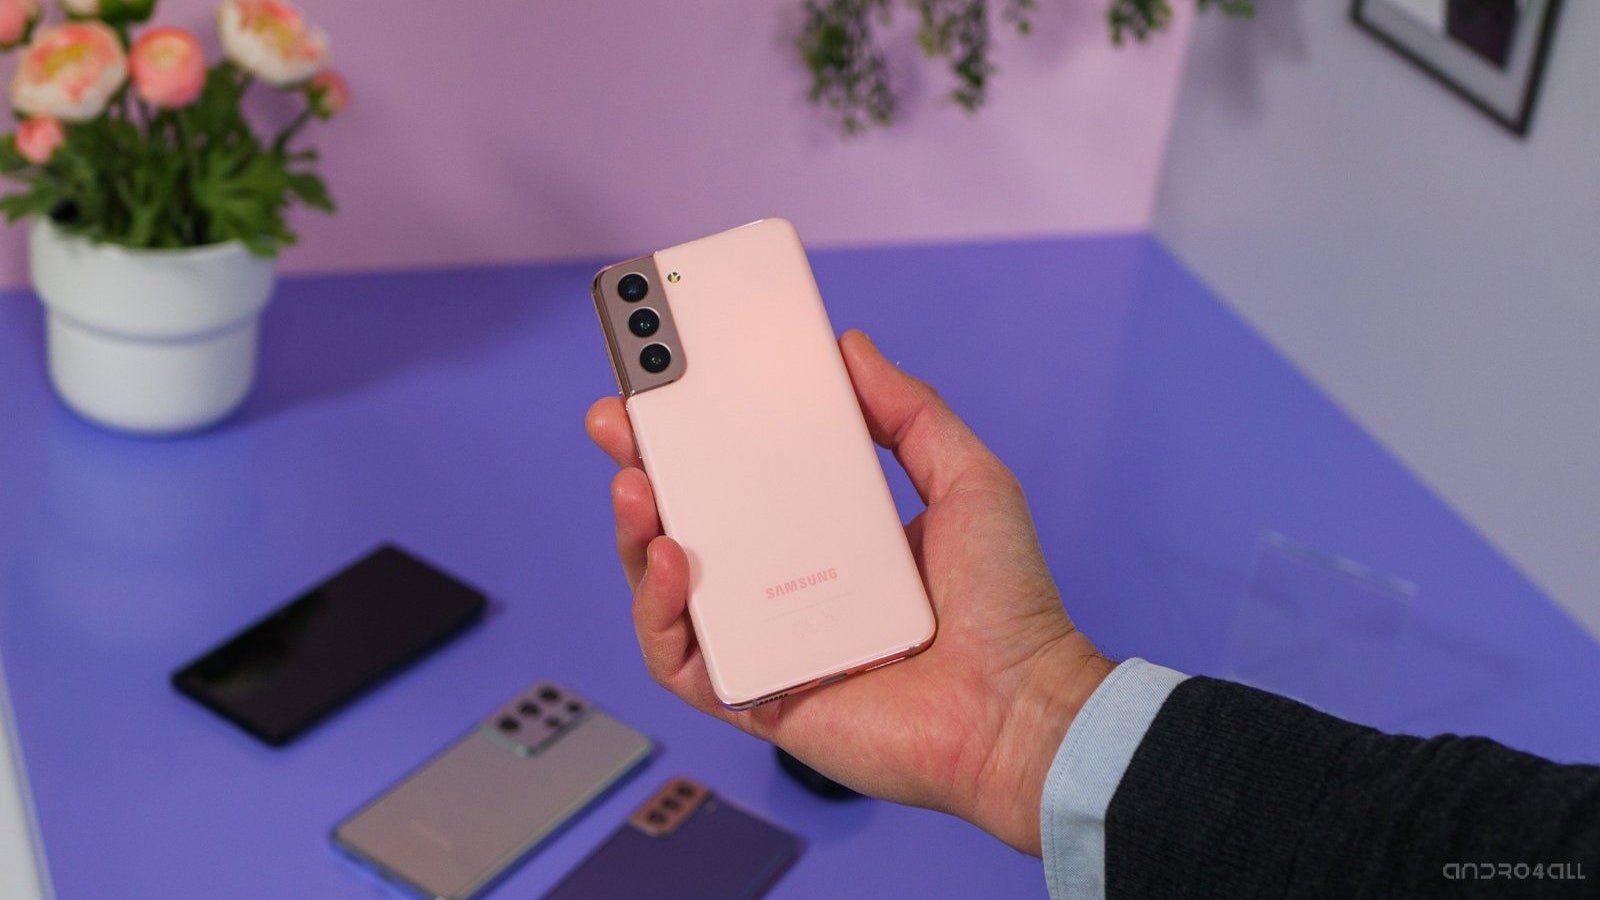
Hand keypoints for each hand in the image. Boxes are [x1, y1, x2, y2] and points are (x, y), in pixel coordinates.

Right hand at [586, 330, 1111, 854]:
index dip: (696, 432)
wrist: (1019, 706)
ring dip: (635, 535)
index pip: (742, 475)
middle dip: (642, 468)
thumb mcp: (965, 478)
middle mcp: (785, 586)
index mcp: (825, 534)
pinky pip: (677, 659)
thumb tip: (851, 348)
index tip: (665, 381)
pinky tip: (671, 565)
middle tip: (617, 421)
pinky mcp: (753, 695)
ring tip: (638, 489)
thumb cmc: (1004, 603)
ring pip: (664, 589)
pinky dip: (657, 611)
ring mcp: (764, 641)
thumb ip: (910, 411)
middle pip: (687, 524)